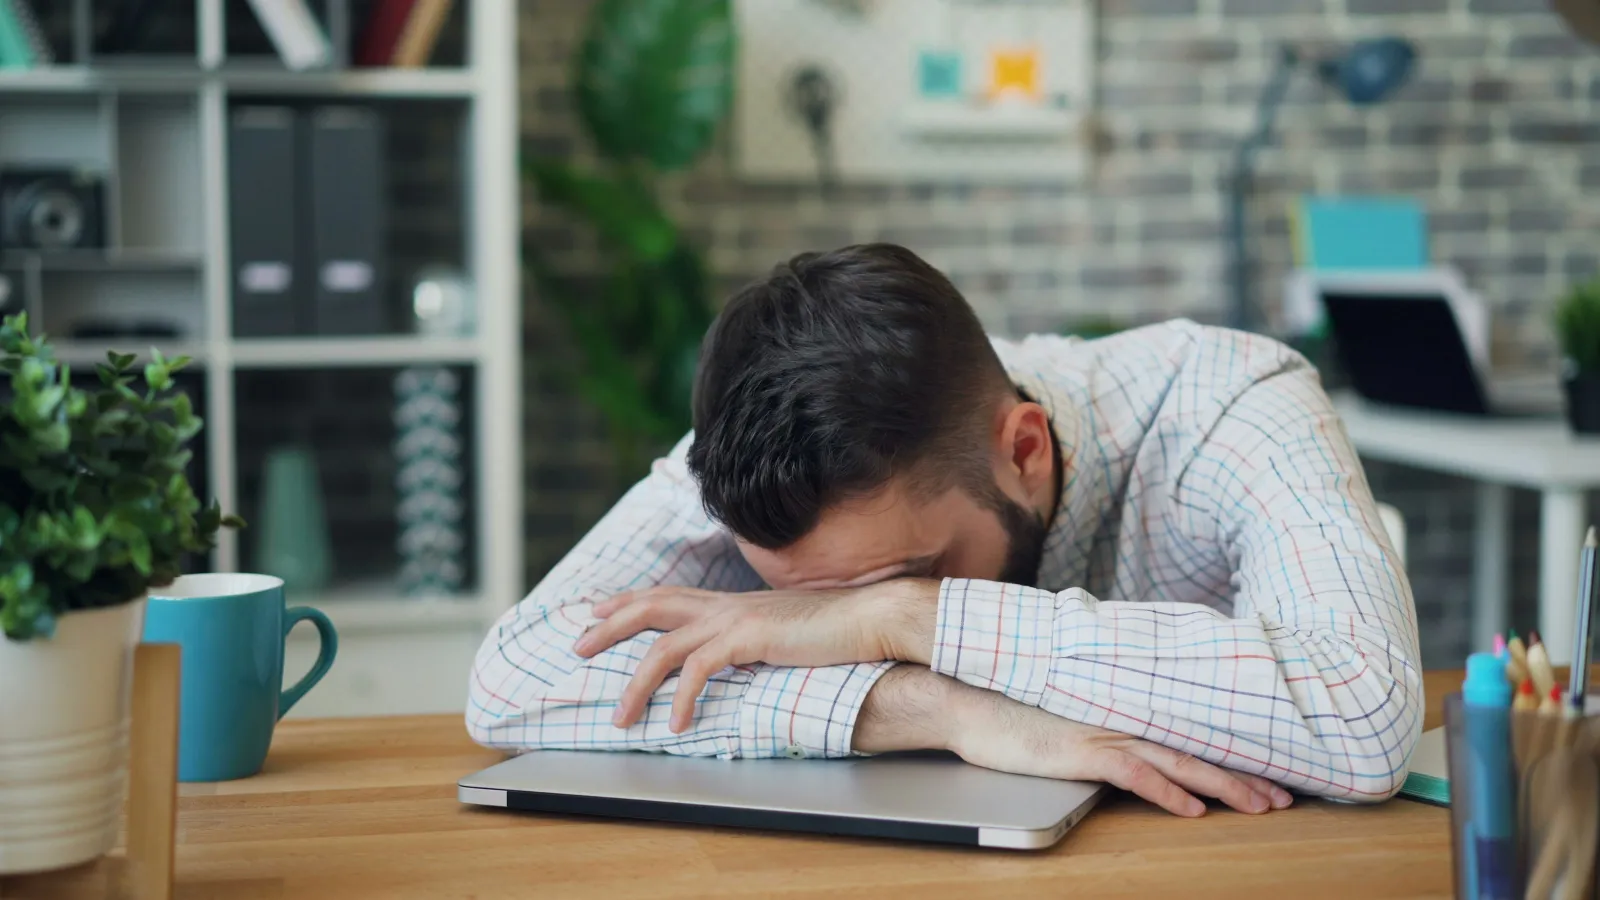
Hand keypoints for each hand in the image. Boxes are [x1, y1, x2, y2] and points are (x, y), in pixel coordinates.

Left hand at [574, 582, 924, 731]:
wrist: (870, 618)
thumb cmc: (836, 630)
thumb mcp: (784, 632)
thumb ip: (756, 640)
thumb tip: (742, 657)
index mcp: (733, 602)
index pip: (668, 594)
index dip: (628, 602)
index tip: (597, 612)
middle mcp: (726, 604)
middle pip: (651, 606)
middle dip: (609, 626)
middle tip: (576, 646)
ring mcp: (735, 618)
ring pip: (663, 646)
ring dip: (636, 684)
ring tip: (621, 718)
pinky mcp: (748, 639)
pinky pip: (698, 670)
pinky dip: (681, 698)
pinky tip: (677, 724)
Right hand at [854, 667, 1292, 817]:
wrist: (968, 698)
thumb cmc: (1009, 707)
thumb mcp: (1064, 714)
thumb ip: (1097, 721)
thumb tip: (1121, 737)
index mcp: (1120, 709)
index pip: (1187, 734)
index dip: (1230, 755)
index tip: (1267, 772)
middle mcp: (1121, 718)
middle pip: (1197, 749)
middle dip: (1246, 775)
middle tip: (1286, 796)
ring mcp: (1104, 732)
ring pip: (1179, 761)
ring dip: (1224, 785)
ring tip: (1263, 804)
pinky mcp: (1082, 750)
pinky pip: (1135, 774)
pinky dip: (1167, 792)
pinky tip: (1194, 809)